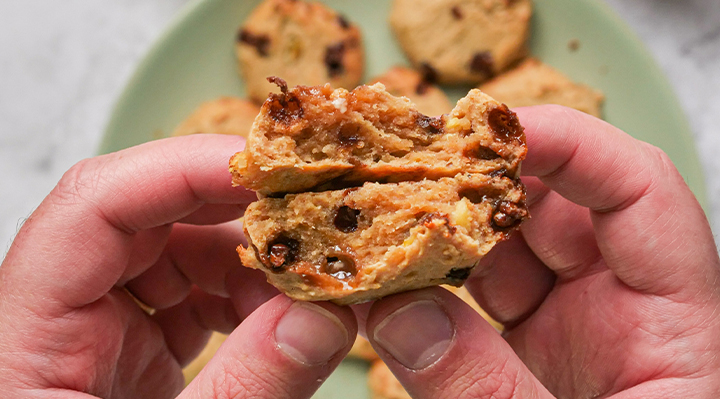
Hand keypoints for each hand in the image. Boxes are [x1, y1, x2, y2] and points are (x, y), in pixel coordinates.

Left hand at [0, 135, 356, 398]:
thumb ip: (248, 389)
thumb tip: (324, 317)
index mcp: (22, 336)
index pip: (92, 207)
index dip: (181, 170)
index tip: (269, 170)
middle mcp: (51, 315)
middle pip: (140, 216)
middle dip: (233, 210)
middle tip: (311, 217)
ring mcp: (90, 328)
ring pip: (171, 249)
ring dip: (246, 258)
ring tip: (306, 286)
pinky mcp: (125, 347)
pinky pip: (186, 293)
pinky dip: (242, 296)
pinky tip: (281, 318)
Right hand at [362, 106, 719, 397]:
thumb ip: (482, 390)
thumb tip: (396, 313)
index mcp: (678, 323)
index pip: (638, 191)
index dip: (569, 143)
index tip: (487, 129)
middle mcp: (627, 309)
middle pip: (560, 205)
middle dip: (481, 179)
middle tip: (404, 171)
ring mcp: (576, 329)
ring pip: (510, 244)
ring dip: (446, 229)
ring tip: (383, 224)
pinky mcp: (530, 353)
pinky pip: (480, 292)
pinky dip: (434, 280)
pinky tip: (391, 278)